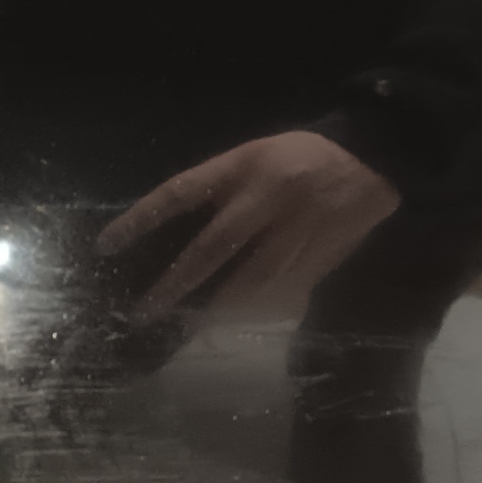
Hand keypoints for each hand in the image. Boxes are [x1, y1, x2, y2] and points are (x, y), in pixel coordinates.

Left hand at [97, 132, 400, 323]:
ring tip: (189, 328)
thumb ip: (226, 192)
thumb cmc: (306, 154)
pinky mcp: (320, 256)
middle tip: (144, 312)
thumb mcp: (256, 156)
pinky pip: (284, 290)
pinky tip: (238, 324)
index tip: (108, 246)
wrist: (373, 159)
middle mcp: (265, 199)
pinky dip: (259, 309)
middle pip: (213, 247)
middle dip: (177, 283)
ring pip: (250, 279)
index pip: (180, 193)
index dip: (143, 219)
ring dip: (218, 308)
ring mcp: (294, 231)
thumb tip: (189, 236)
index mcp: (243, 167)